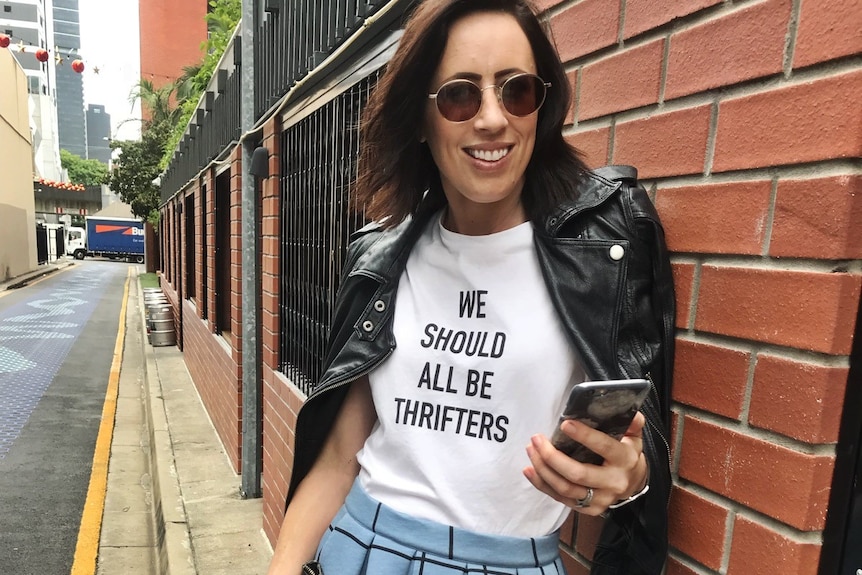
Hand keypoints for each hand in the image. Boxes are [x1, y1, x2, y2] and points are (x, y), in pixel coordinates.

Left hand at [523, 412, 647, 515]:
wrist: (633, 483)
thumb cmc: (627, 454)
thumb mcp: (634, 437)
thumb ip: (631, 423)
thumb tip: (630, 411)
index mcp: (624, 460)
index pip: (603, 447)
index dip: (584, 436)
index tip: (564, 424)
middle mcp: (613, 482)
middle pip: (577, 474)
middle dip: (552, 457)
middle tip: (536, 439)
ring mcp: (600, 499)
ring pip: (565, 488)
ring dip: (543, 469)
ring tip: (531, 450)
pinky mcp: (588, 509)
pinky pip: (560, 498)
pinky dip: (542, 484)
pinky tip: (529, 469)